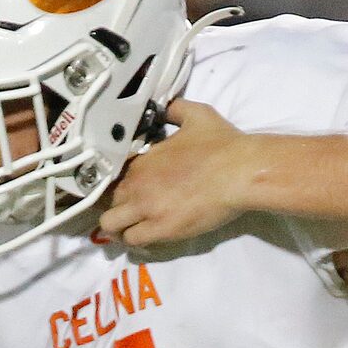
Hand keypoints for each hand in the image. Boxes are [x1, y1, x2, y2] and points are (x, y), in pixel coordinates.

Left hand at [100, 100, 256, 247]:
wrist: (240, 172)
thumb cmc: (221, 144)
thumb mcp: (195, 114)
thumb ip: (174, 110)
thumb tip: (167, 107)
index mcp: (142, 159)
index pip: (114, 175)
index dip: (121, 184)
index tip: (131, 190)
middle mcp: (138, 184)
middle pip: (108, 201)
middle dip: (116, 207)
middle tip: (130, 213)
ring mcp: (147, 208)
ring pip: (112, 225)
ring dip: (120, 228)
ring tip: (131, 230)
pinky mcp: (163, 229)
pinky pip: (133, 240)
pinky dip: (134, 241)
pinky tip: (144, 238)